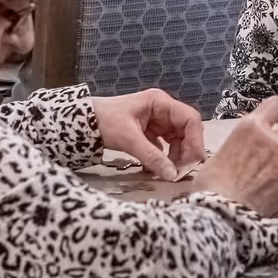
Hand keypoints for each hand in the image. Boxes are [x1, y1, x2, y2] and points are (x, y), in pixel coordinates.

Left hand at [91, 88, 205, 180]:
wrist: (82, 123)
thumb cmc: (104, 122)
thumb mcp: (128, 139)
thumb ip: (151, 157)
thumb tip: (172, 175)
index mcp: (160, 102)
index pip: (189, 118)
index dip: (196, 139)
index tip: (195, 159)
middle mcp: (162, 110)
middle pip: (186, 130)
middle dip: (187, 150)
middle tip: (182, 170)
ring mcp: (157, 121)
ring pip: (177, 139)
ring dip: (176, 155)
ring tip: (169, 171)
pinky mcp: (149, 132)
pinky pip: (165, 145)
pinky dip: (165, 157)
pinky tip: (159, 168)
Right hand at [196, 97, 277, 216]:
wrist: (219, 216)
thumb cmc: (211, 187)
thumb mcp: (220, 153)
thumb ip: (241, 144)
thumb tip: (245, 148)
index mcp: (251, 128)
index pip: (276, 106)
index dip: (276, 114)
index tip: (276, 120)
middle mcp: (272, 142)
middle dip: (276, 148)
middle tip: (259, 164)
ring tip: (262, 182)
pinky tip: (267, 197)